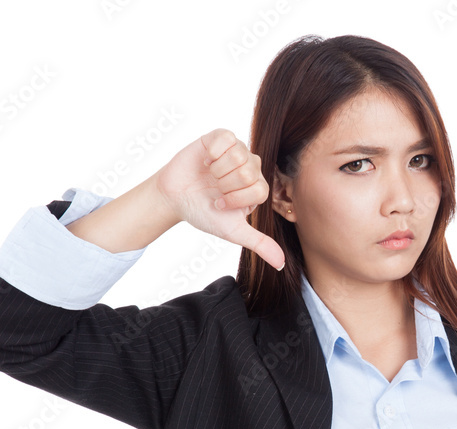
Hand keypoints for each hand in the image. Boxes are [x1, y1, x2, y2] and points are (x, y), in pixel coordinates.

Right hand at [153, 128, 284, 270]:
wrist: (175, 197)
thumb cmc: (204, 213)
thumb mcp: (233, 232)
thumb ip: (259, 244)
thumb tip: (281, 264)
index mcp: (258, 188)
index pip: (259, 190)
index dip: (235, 199)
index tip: (221, 204)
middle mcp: (252, 167)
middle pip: (248, 172)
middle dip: (224, 186)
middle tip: (214, 189)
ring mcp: (238, 150)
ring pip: (237, 155)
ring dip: (216, 170)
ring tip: (209, 175)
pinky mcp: (221, 137)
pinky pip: (225, 138)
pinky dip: (211, 152)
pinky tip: (206, 160)